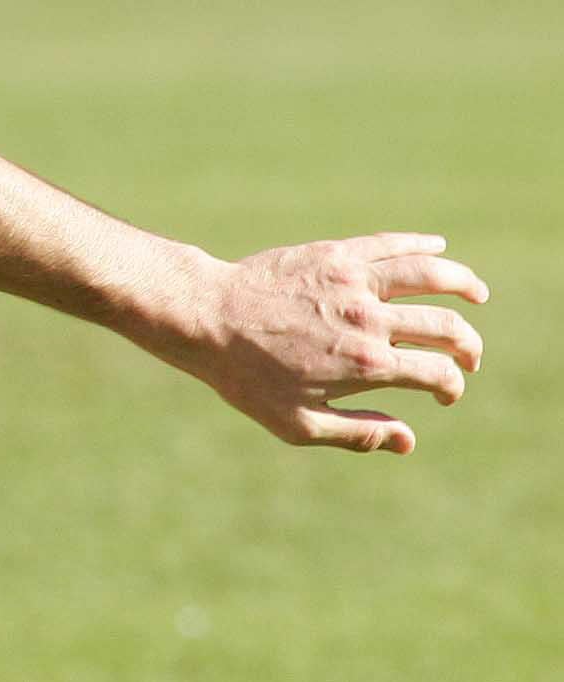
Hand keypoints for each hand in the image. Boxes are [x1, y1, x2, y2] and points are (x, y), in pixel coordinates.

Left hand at [163, 233, 487, 455]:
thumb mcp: (297, 423)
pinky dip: (419, 244)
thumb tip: (409, 439)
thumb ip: (358, 434)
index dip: (452, 386)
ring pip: (427, 274)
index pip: (438, 373)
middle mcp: (368, 320)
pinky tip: (437, 245)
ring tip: (477, 292)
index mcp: (366, 364)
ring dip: (462, 282)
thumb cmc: (245, 376)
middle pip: (446, 327)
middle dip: (468, 345)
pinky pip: (386, 244)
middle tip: (468, 355)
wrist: (204, 317)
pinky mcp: (332, 254)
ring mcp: (352, 282)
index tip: (445, 392)